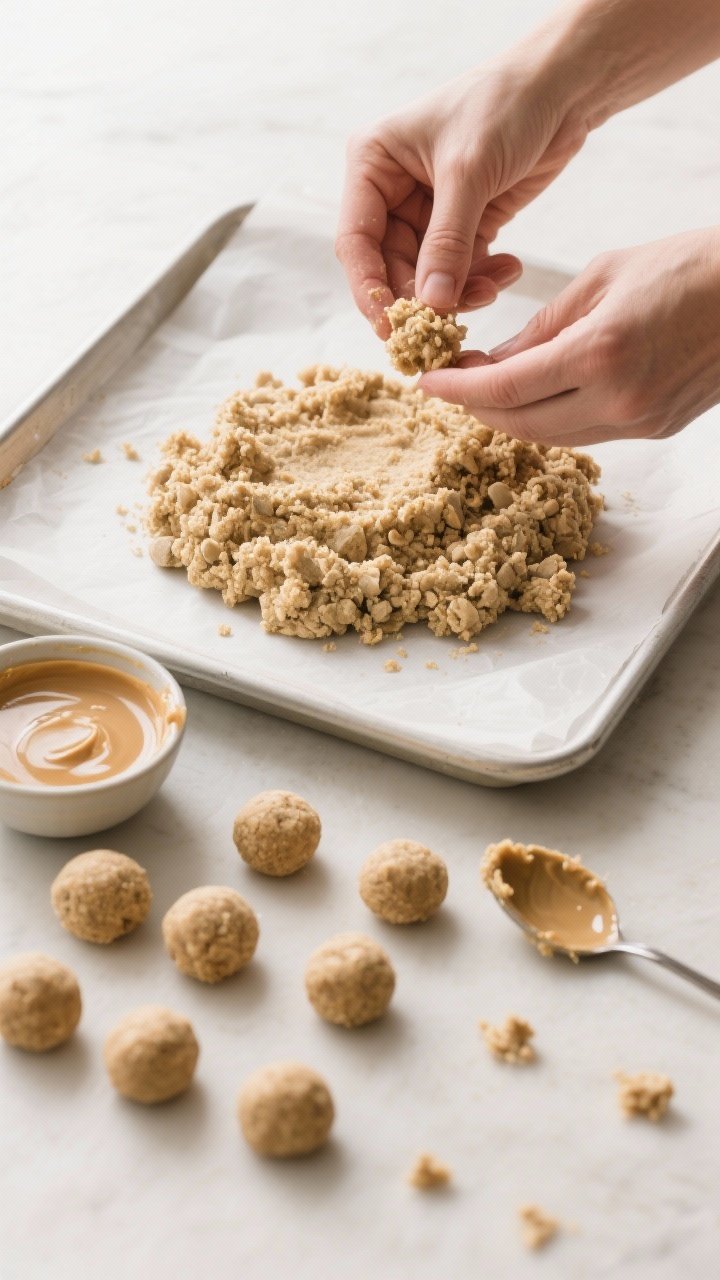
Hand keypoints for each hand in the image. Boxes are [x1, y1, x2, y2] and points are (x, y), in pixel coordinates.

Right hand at [335, 48, 589, 336]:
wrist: (561, 88)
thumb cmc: (504, 105)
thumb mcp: (469, 172)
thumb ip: (447, 242)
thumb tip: (431, 304)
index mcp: (372, 166)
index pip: (356, 242)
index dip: (370, 289)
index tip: (390, 327)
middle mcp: (392, 192)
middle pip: (391, 268)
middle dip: (423, 295)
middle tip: (451, 320)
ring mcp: (428, 212)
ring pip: (428, 276)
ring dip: (459, 291)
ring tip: (492, 288)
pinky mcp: (465, 225)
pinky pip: (462, 270)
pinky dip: (482, 279)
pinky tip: (508, 270)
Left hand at [419, 228, 719, 445]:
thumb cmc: (687, 267)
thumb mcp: (603, 277)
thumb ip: (543, 326)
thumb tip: (496, 360)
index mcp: (599, 353)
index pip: (505, 387)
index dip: (458, 388)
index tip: (426, 381)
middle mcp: (617, 400)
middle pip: (521, 424)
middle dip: (476, 407)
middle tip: (449, 385)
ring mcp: (638, 422)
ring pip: (551, 436)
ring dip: (511, 417)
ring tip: (485, 388)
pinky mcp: (654, 429)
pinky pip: (584, 433)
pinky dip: (550, 418)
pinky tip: (535, 394)